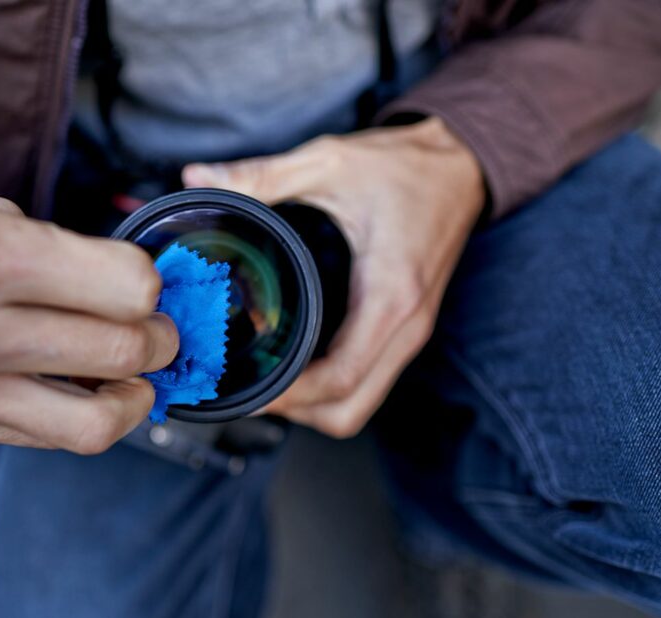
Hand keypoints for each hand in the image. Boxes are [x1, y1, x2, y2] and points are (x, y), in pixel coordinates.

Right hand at [0, 157, 178, 453]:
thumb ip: (57, 251)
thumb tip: (130, 288)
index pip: (127, 289)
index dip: (152, 284)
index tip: (148, 281)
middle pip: (122, 353)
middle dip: (159, 340)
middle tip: (158, 329)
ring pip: (94, 423)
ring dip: (134, 396)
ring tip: (133, 375)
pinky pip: (42, 437)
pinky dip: (80, 415)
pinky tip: (83, 390)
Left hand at [183, 118, 484, 437]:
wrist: (461, 163)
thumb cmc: (406, 165)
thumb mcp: (329, 161)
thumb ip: (262, 174)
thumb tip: (199, 176)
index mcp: (390, 296)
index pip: (339, 379)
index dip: (288, 398)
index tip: (244, 391)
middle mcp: (407, 326)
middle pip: (349, 411)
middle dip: (294, 413)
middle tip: (246, 392)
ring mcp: (411, 333)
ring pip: (359, 404)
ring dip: (312, 406)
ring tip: (265, 383)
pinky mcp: (407, 329)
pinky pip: (368, 381)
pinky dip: (331, 389)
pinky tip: (296, 366)